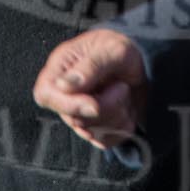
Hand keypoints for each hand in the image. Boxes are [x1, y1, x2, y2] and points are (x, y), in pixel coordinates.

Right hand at [32, 28, 147, 148]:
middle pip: (74, 119)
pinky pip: (105, 141)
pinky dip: (122, 127)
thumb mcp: (113, 49)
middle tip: (122, 87)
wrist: (143, 63)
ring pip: (91, 132)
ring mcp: (79, 113)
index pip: (46, 95)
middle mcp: (65, 94)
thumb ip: (91, 66)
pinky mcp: (95, 128)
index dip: (69, 105)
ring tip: (124, 92)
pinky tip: (126, 108)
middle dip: (105, 107)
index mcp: (60, 68)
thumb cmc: (122, 49)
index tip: (95, 104)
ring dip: (117, 115)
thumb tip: (63, 85)